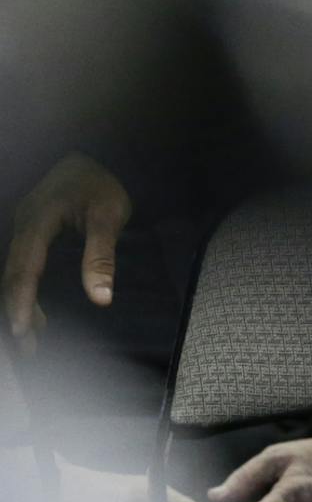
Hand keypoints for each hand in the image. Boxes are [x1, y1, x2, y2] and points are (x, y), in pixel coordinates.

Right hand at [4, 154, 131, 352]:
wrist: (94, 153)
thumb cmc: (102, 183)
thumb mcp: (108, 217)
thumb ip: (101, 257)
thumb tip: (101, 299)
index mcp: (37, 222)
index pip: (24, 268)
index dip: (21, 300)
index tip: (22, 329)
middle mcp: (22, 227)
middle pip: (11, 275)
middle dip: (16, 311)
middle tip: (25, 347)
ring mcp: (23, 229)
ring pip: (13, 273)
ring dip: (19, 304)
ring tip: (30, 340)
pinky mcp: (30, 233)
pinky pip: (20, 267)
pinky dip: (24, 292)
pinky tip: (36, 314)